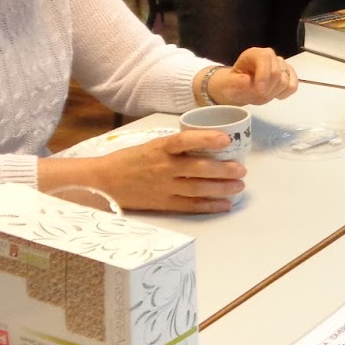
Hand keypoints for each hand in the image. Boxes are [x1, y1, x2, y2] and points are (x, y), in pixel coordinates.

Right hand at [84, 130, 245, 214]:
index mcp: (160, 148)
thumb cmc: (130, 160)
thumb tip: (208, 143)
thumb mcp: (152, 145)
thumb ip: (176, 146)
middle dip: (224, 170)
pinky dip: (209, 206)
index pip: (185, 141)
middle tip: (242, 170)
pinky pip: (190, 206)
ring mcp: (164, 187)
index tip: (225, 139)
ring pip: (198, 188)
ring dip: (222, 189)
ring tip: (239, 187)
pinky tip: (224, 205)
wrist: (103, 182)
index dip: (206, 139)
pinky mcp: (163, 204)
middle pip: (198, 169)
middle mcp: (164, 168)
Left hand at [206, 48, 298, 105]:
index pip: (265, 59)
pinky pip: (293, 86)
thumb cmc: (234, 85)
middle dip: (268, 88)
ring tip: (264, 93)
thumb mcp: (228, 85)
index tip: (259, 90)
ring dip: (275, 92)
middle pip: (277, 72)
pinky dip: (285, 93)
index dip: (264, 75)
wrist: (240, 89)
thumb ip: (236, 82)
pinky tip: (275, 94)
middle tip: (258, 93)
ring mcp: (281, 64)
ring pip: (286, 80)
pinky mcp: (289, 74)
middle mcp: (270, 55)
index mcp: (254, 54)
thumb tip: (247, 80)